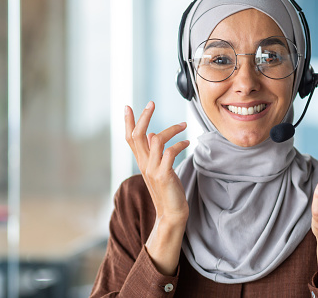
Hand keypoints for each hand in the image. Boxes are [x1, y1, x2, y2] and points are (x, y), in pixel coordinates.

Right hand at [125, 101, 189, 274]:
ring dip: (171, 129)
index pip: (130, 138)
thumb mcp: (159, 169)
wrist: (172, 214)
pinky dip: (180, 144)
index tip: (128, 106)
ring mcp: (152, 170)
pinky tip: (189, 143)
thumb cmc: (168, 191)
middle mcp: (143, 164)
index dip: (129, 122)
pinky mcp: (164, 175)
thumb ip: (154, 153)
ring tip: (184, 125)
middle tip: (151, 103)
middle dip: (143, 117)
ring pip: (155, 140)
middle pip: (137, 136)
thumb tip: (154, 135)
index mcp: (142, 162)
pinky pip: (169, 152)